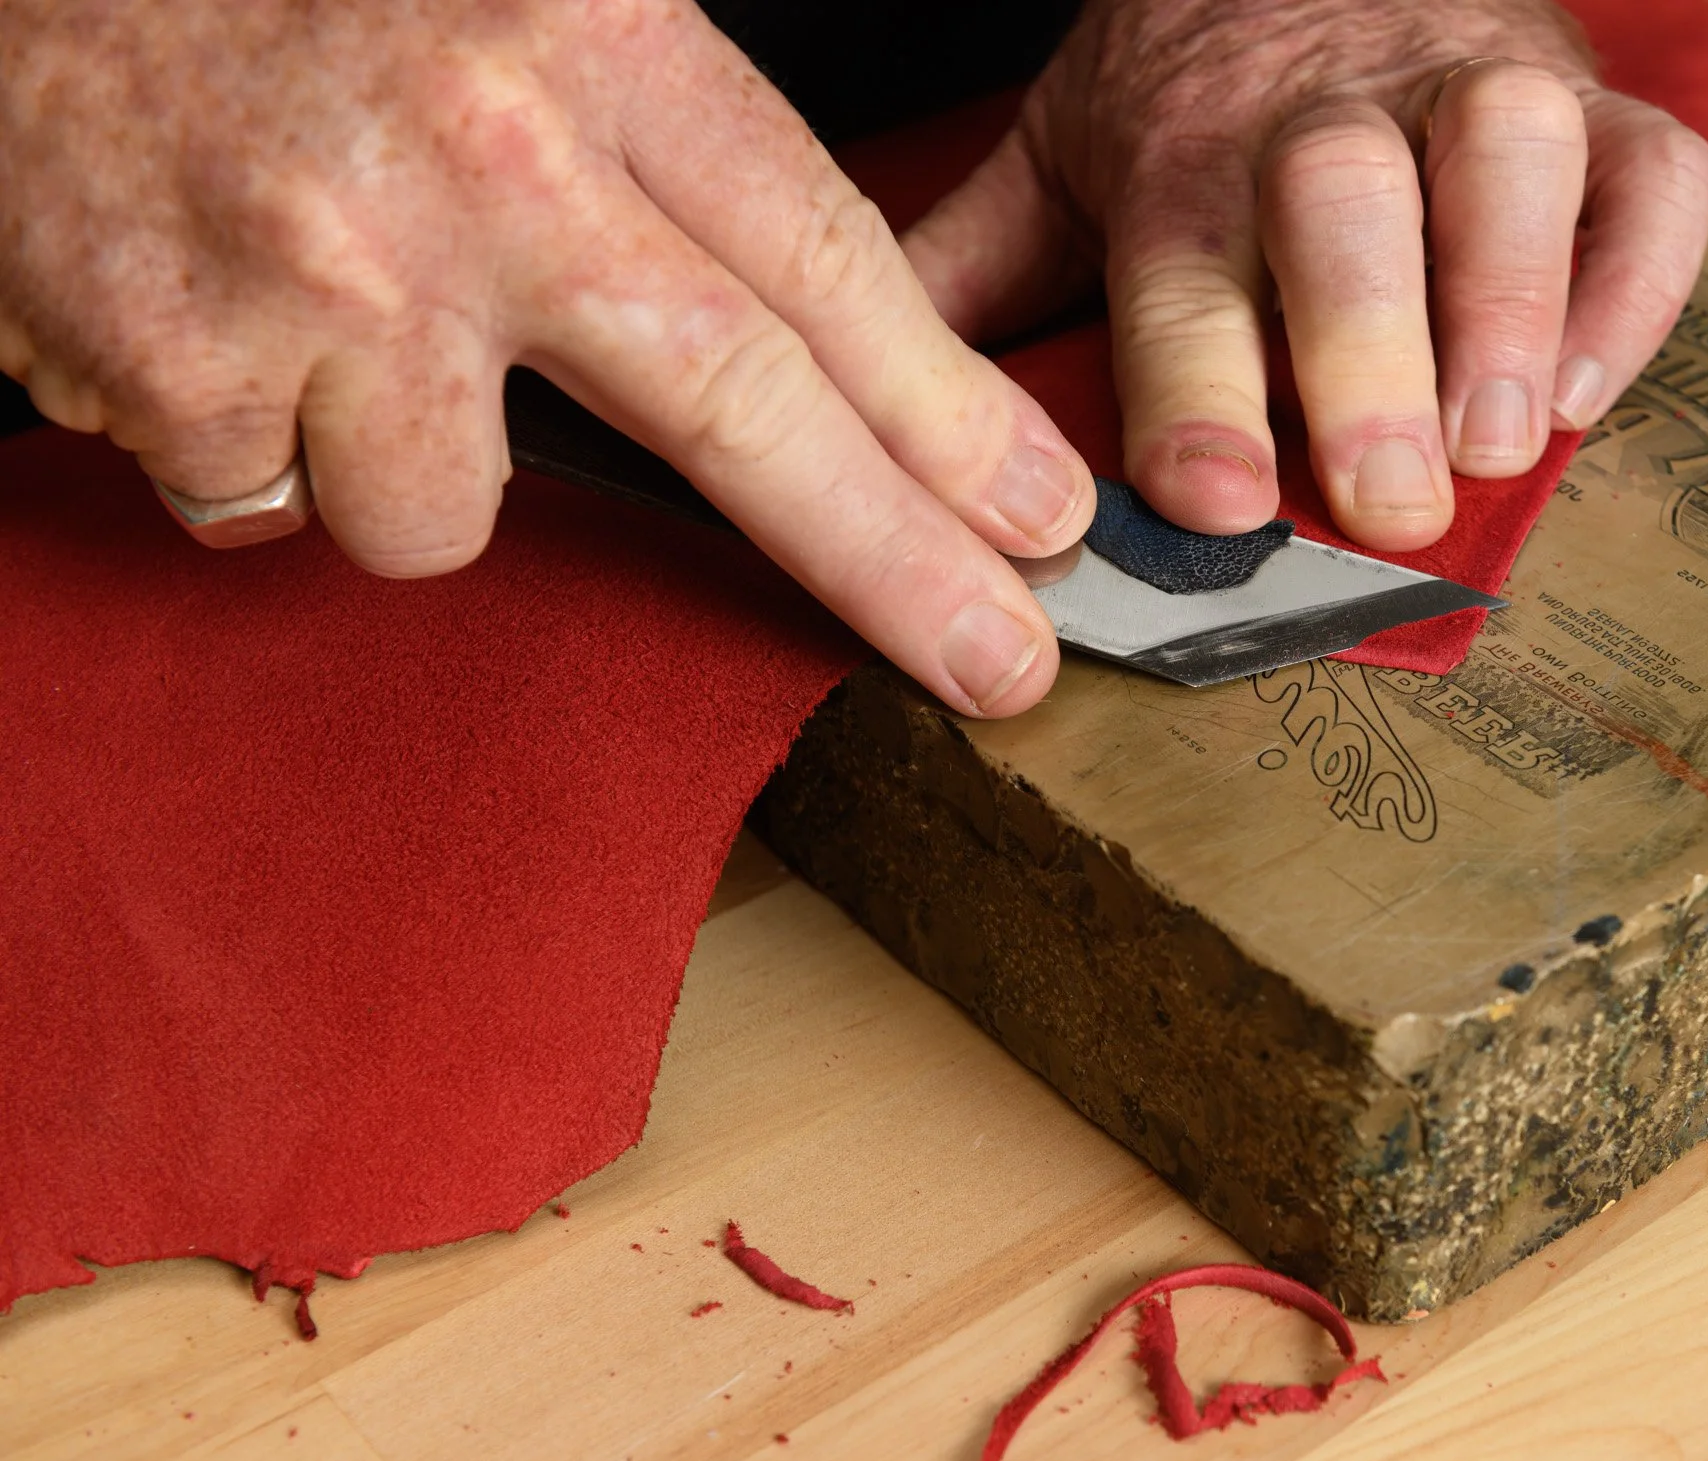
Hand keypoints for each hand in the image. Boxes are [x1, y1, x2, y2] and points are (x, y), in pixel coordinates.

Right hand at [0, 0, 1091, 716]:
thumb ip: (654, 138)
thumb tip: (824, 338)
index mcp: (587, 36)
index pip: (823, 253)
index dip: (947, 409)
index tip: (1040, 514)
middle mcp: (477, 158)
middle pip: (740, 407)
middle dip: (892, 563)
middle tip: (998, 663)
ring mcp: (327, 274)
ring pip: (458, 515)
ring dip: (418, 468)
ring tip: (334, 330)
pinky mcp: (180, 367)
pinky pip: (280, 507)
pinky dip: (262, 453)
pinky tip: (219, 334)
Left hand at [905, 0, 1707, 551]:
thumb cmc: (1191, 101)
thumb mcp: (1061, 170)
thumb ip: (973, 282)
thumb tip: (842, 409)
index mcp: (1188, 145)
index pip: (1183, 260)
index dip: (1197, 377)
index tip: (1211, 498)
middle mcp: (1332, 109)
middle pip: (1348, 200)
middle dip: (1366, 347)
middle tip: (1385, 496)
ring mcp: (1474, 91)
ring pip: (1509, 155)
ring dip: (1508, 297)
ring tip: (1500, 440)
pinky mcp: (1596, 106)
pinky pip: (1651, 173)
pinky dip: (1634, 279)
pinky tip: (1583, 389)